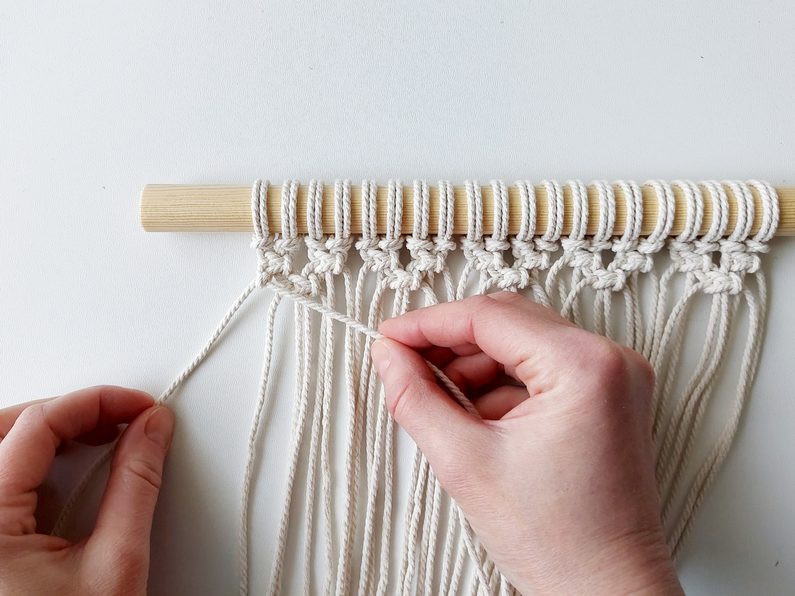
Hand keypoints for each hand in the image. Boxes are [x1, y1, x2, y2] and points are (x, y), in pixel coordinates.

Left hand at [0, 386, 173, 595]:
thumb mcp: (115, 565)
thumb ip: (137, 485)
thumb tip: (151, 431)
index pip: (37, 426)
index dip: (96, 402)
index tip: (139, 406)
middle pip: (5, 427)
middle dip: (69, 411)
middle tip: (121, 416)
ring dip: (50, 432)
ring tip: (103, 435)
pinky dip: (36, 460)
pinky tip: (72, 465)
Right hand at [372, 292, 682, 594]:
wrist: (606, 592)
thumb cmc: (559, 543)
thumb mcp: (465, 463)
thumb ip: (415, 398)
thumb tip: (389, 356)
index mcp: (586, 367)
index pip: (489, 316)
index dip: (428, 323)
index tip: (390, 337)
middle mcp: (611, 361)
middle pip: (508, 321)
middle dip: (450, 341)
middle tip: (404, 362)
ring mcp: (615, 378)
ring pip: (522, 342)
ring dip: (473, 364)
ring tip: (436, 399)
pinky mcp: (608, 397)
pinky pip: (541, 368)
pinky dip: (500, 383)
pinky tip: (471, 414)